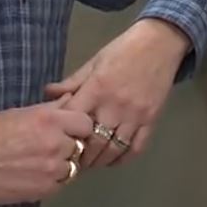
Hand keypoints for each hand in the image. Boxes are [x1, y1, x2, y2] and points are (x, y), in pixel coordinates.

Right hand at [0, 99, 94, 204]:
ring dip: (63, 164)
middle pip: (81, 145)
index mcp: (49, 120)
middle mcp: (55, 144)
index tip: (71, 129)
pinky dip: (54, 179)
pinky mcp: (45, 190)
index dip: (79, 126)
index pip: (86, 123)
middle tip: (53, 146)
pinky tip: (36, 174)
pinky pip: (61, 183)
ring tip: (42, 161)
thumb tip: (70, 100)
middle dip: (70, 145)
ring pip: (73, 166)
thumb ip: (49, 109)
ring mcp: (52, 169)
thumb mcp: (19, 113)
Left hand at [46, 18, 190, 167]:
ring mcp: (134, 116)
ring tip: (91, 162)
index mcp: (96, 89)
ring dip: (100, 160)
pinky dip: (124, 159)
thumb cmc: (122, 51)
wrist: (159, 44)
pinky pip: (136, 148)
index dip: (64, 133)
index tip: (59, 140)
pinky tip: (114, 159)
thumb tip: (47, 94)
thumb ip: (72, 82)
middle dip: (82, 156)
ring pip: (114, 149)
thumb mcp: (93, 62)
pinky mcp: (151, 120)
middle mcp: (114, 106)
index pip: (74, 120)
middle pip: (94, 142)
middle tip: (74, 160)